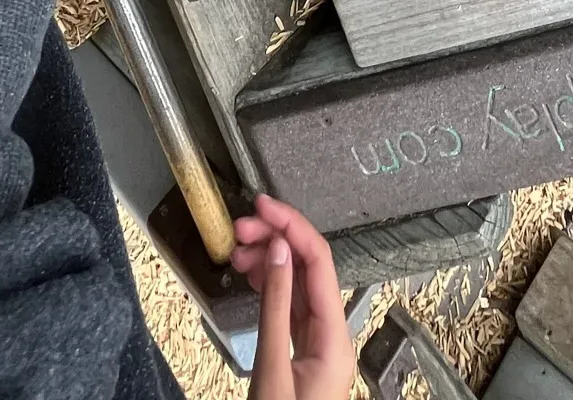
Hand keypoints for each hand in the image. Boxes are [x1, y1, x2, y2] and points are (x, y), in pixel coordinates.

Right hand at [233, 194, 354, 399]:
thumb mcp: (272, 368)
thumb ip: (275, 304)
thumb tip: (277, 249)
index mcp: (334, 335)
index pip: (319, 261)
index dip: (292, 224)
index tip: (262, 204)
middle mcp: (332, 334)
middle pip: (308, 268)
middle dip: (275, 239)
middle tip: (238, 230)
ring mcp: (318, 343)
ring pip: (296, 284)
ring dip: (269, 259)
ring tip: (238, 250)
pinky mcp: (302, 352)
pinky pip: (289, 304)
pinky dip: (269, 283)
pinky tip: (250, 272)